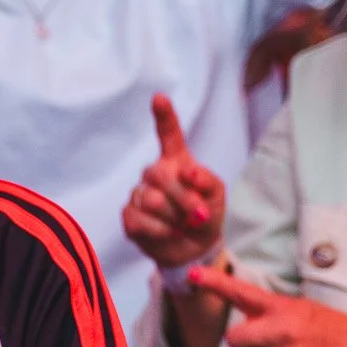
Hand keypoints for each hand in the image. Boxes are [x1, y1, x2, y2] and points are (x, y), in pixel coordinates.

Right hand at [121, 96, 224, 268]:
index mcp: (176, 161)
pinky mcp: (129, 216)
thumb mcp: (217, 196)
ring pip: (150, 200)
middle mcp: (154, 173)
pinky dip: (159, 231)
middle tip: (198, 215)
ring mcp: (139, 194)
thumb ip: (207, 181)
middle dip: (182, 198)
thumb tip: (188, 173)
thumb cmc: (205, 215)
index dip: (164, 116)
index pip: (168, 134)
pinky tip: (167, 232)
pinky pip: (138, 220)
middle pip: (158, 175)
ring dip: (173, 218)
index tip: (159, 98)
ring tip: (182, 225)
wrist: (193, 248)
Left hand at [188, 265, 346, 346]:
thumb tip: (237, 327)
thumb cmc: (331, 330)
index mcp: (284, 307)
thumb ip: (269, 314)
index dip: (215, 283)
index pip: (243, 293)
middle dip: (245, 345)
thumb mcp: (301, 310)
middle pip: (235, 341)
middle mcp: (284, 331)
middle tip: (265, 344)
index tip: (193, 276)